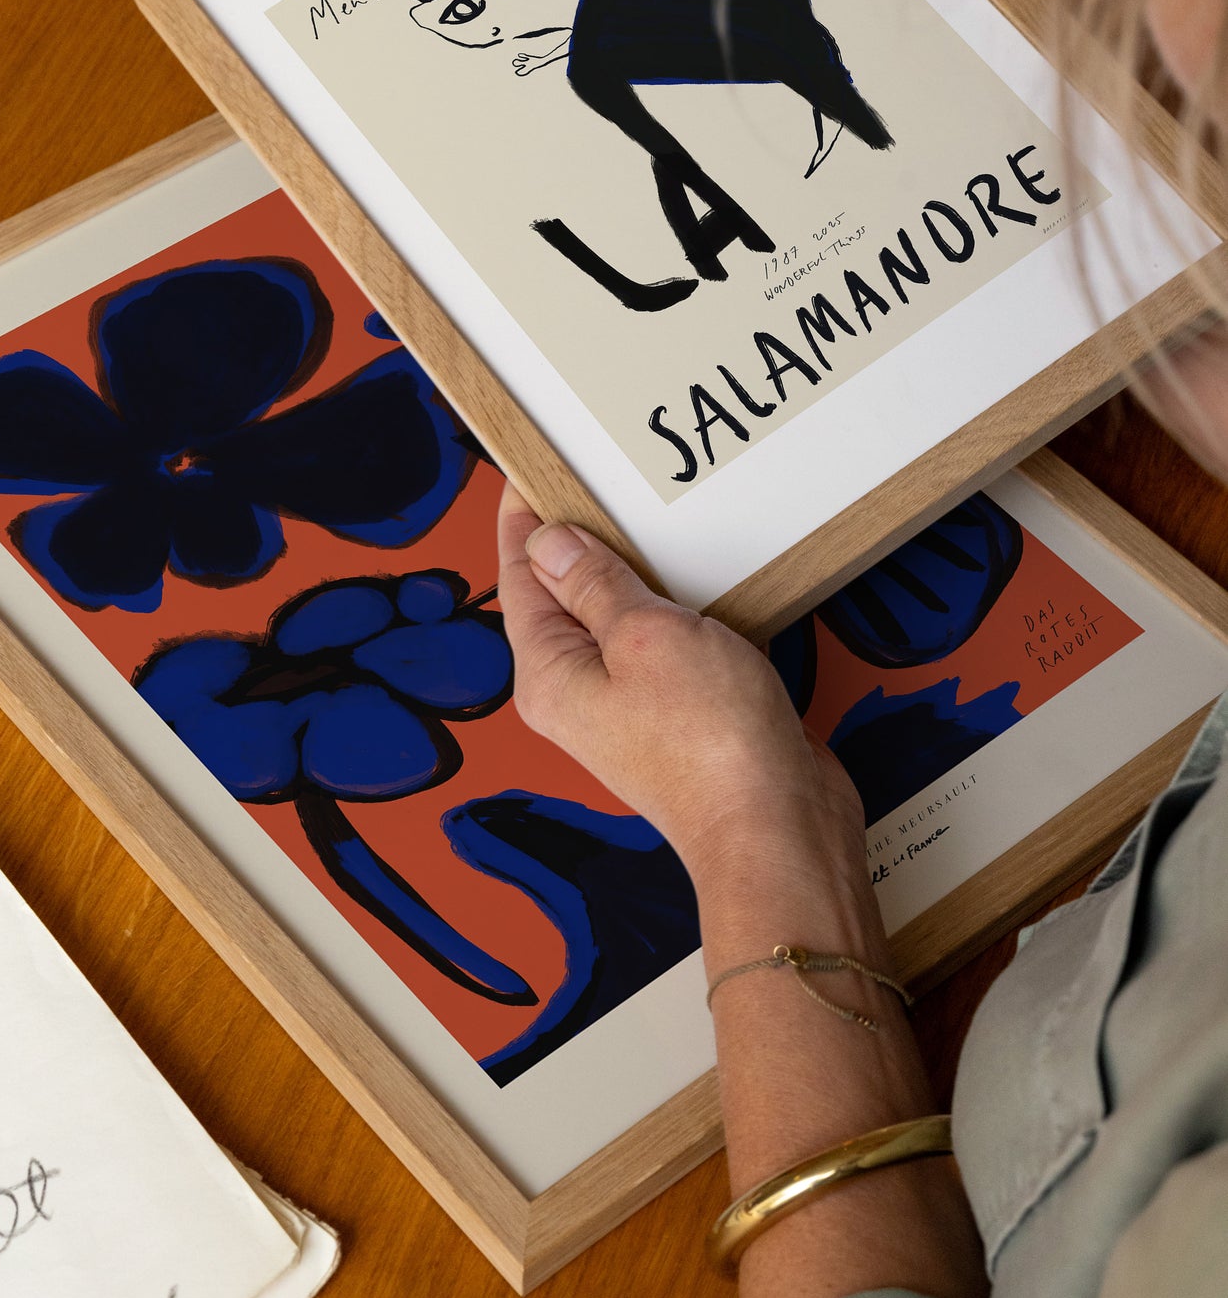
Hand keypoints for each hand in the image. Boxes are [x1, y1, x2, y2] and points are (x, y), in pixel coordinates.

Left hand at [497, 485, 871, 902]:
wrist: (776, 829)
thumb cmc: (709, 742)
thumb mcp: (644, 636)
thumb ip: (595, 585)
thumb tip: (548, 542)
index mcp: (550, 673)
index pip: (520, 578)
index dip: (523, 519)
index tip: (530, 468)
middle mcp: (580, 691)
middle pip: (564, 596)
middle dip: (576, 538)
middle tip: (591, 475)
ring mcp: (631, 704)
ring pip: (619, 617)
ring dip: (635, 569)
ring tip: (647, 512)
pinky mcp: (681, 712)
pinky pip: (664, 643)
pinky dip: (677, 605)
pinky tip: (703, 573)